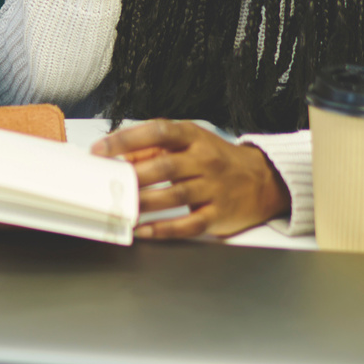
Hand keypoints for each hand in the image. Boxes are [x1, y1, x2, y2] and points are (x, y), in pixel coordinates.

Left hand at [90, 118, 287, 238]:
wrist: (263, 180)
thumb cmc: (217, 159)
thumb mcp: (189, 144)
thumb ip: (154, 148)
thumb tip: (119, 157)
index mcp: (194, 137)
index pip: (158, 132)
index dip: (127, 140)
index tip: (100, 150)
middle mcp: (205, 161)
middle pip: (165, 166)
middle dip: (133, 175)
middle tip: (106, 183)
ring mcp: (213, 188)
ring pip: (174, 196)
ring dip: (144, 203)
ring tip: (119, 208)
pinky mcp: (218, 214)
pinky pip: (188, 224)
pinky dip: (163, 229)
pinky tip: (142, 230)